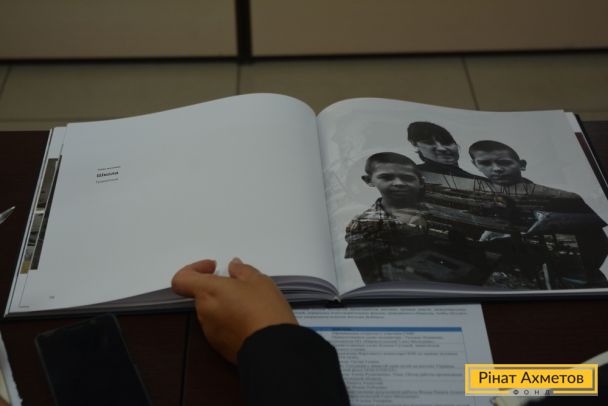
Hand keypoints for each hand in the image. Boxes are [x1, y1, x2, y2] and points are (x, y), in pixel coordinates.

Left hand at [171, 258, 297, 363]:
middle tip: (241, 285)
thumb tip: (234, 268)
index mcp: (208, 291)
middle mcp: (204, 312)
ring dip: (226, 305)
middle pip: (202, 295)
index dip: (193, 269)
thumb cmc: (264, 311)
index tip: (213, 267)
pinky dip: (231, 321)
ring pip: (212, 311)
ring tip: (251, 304)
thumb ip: (242, 271)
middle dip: (219, 288)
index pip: (181, 279)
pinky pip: (221, 328)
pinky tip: (251, 320)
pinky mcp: (220, 347)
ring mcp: (210, 332)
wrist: (272, 347)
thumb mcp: (259, 280)